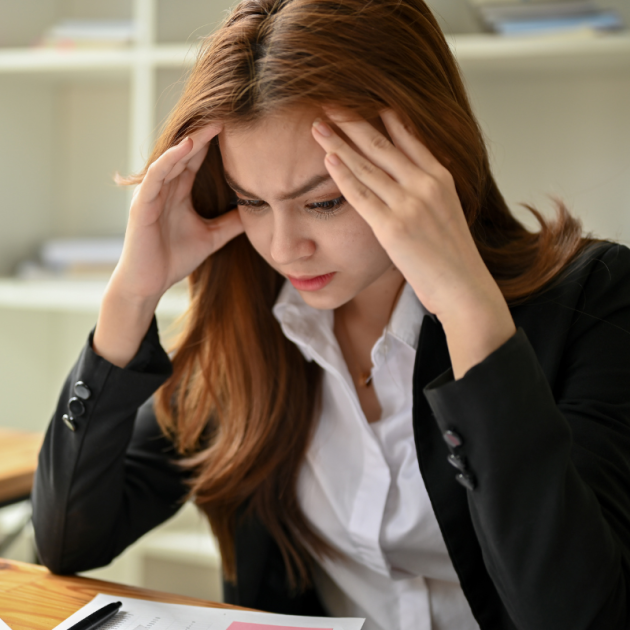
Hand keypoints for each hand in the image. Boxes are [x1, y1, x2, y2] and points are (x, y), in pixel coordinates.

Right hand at [95, 124, 243, 367]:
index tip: (237, 127)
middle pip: (185, 153)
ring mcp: (152, 194)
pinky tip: (185, 146)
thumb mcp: (211, 237)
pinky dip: (170, 159)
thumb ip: (230, 224)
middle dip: (205, 134)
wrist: (149, 284)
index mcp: (179, 192)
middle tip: (228, 113)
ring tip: (212, 124)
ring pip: (171, 159)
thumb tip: (256, 214)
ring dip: (190, 140)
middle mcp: (165, 188)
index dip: (214, 143)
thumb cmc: (173, 259)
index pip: (197, 159)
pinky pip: (156, 176)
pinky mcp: (142, 205)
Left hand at [311, 108, 515, 377]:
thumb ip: (427, 188)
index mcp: (440, 176)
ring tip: (319, 125)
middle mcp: (426, 184)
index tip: (359, 100)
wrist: (464, 288)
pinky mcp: (393, 227)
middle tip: (329, 102)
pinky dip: (343, 175)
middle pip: (381, 143)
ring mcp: (410, 204)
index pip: (407, 134)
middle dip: (352, 120)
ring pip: (367, 165)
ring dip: (339, 143)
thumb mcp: (447, 210)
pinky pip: (362, 195)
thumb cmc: (452, 256)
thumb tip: (409, 174)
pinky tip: (328, 159)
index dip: (380, 115)